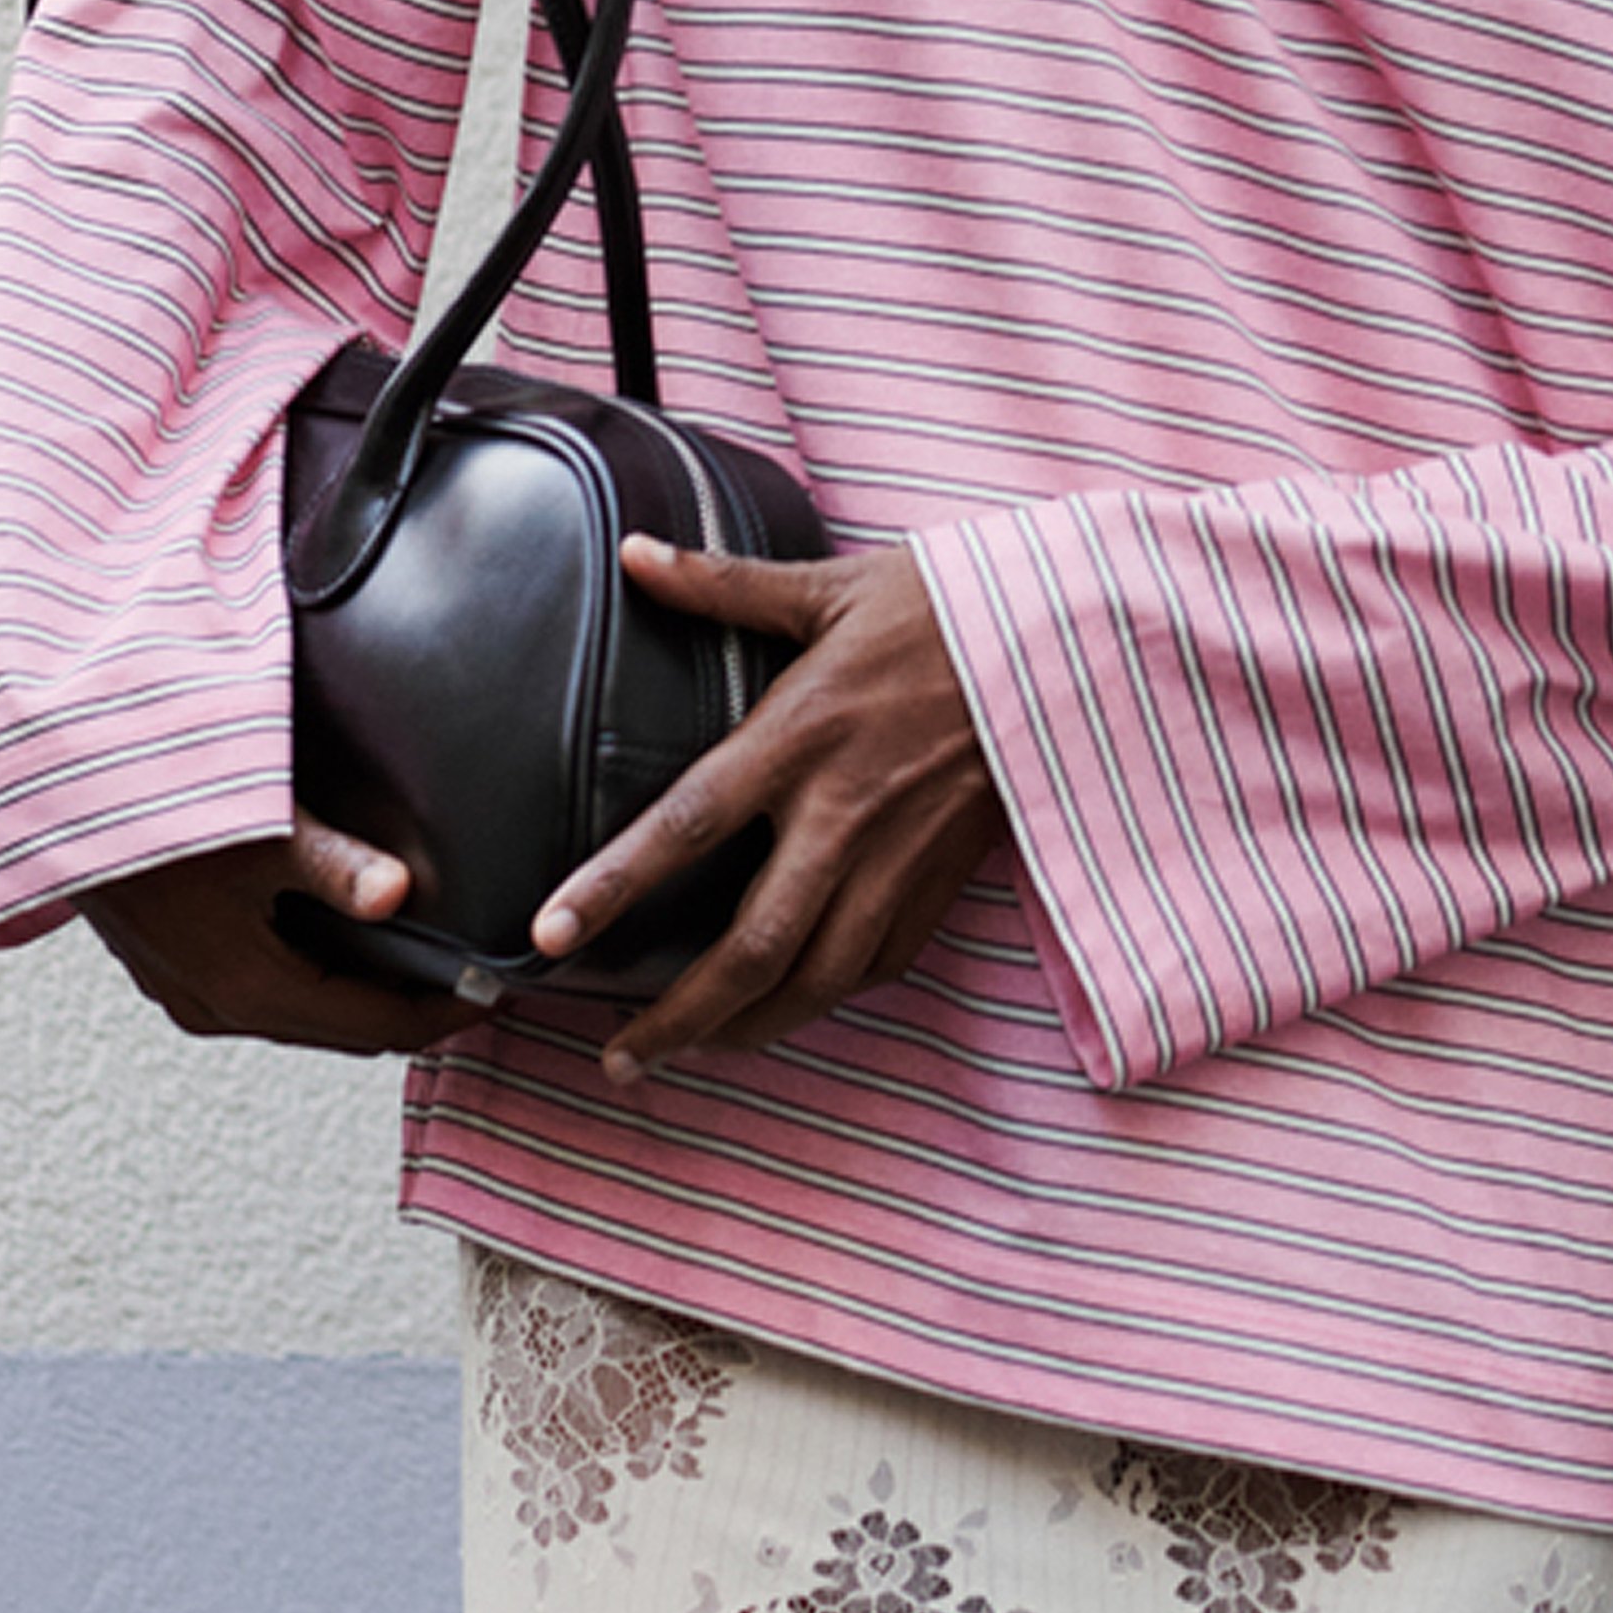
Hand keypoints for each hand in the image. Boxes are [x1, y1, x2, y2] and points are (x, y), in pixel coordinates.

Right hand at [74, 815, 479, 1056]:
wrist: (52, 800)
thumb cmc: (157, 805)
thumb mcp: (257, 827)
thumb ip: (333, 864)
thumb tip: (398, 894)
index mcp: (249, 987)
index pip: (378, 1026)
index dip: (446, 1011)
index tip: (502, 989)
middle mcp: (217, 1008)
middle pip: (344, 1030)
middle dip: (413, 1008)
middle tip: (475, 975)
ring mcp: (187, 994)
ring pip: (303, 1014)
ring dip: (361, 995)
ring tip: (422, 956)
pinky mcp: (170, 969)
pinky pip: (264, 992)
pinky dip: (315, 978)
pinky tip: (342, 935)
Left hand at [555, 538, 1006, 1080]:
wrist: (1062, 644)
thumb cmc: (941, 609)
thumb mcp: (827, 589)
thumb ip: (722, 585)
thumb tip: (633, 554)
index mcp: (799, 738)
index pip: (687, 825)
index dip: (613, 885)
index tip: (550, 935)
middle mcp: (843, 814)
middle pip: (751, 945)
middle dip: (681, 1017)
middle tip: (620, 1059)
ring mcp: (897, 859)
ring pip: (816, 978)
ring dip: (749, 1028)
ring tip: (691, 1054)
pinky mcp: (941, 882)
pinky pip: (876, 964)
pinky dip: (825, 998)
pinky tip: (785, 1009)